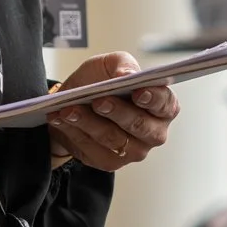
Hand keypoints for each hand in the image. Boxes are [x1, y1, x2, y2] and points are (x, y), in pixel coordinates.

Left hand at [47, 51, 178, 170]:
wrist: (74, 102)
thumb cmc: (100, 82)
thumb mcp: (111, 64)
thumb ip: (123, 64)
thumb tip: (128, 74)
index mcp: (162, 106)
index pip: (165, 104)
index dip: (154, 99)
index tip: (138, 92)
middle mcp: (153, 132)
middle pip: (139, 125)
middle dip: (117, 112)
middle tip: (98, 100)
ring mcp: (133, 151)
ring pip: (111, 138)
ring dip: (88, 122)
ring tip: (69, 109)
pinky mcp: (110, 162)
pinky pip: (92, 149)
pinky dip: (74, 132)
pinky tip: (61, 119)